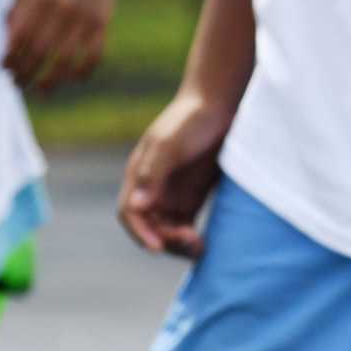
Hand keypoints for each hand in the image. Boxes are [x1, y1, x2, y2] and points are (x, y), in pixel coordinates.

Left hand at [4, 0, 120, 92]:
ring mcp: (83, 16)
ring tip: (42, 91)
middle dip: (26, 73)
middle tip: (19, 85)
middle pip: (39, 52)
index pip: (19, 37)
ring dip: (51, 80)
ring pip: (65, 59)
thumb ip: (18, 11)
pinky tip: (74, 80)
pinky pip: (93, 55)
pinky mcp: (102, 22)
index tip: (5, 70)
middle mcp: (60, 7)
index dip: (10, 58)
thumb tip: (7, 45)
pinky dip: (83, 72)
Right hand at [118, 91, 231, 257]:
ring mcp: (173, 193)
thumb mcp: (171, 143)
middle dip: (166, 240)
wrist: (220, 103)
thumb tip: (137, 205)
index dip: (140, 232)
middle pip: (150, 227)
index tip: (158, 247)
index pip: (130, 213)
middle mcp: (153, 188)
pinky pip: (186, 225)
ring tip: (200, 247)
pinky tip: (205, 243)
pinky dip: (191, 238)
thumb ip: (153, 173)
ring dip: (179, 244)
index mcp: (139, 175)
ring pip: (168, 231)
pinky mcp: (193, 196)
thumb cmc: (192, 118)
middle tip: (191, 242)